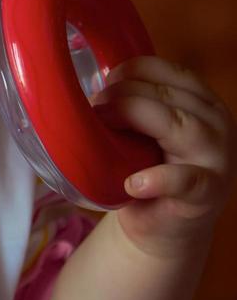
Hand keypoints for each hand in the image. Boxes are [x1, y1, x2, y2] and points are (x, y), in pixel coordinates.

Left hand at [97, 56, 233, 258]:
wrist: (161, 228)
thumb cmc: (148, 169)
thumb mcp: (144, 128)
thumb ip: (132, 102)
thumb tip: (82, 82)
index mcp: (201, 101)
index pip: (168, 71)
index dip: (130, 72)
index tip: (104, 85)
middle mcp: (217, 124)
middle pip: (168, 95)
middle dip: (122, 97)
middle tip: (95, 112)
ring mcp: (217, 159)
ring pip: (180, 125)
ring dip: (134, 120)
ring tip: (104, 135)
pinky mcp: (207, 194)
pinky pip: (186, 180)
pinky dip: (158, 178)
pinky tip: (133, 183)